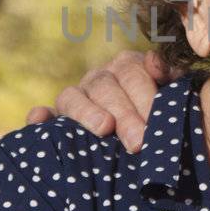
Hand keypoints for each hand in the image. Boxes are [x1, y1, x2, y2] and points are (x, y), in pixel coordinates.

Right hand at [25, 50, 177, 151]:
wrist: (144, 148)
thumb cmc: (162, 121)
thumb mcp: (171, 97)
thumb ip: (169, 77)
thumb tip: (155, 62)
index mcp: (127, 68)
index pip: (132, 72)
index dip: (144, 97)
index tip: (155, 122)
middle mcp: (99, 79)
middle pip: (105, 87)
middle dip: (124, 114)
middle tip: (139, 143)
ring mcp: (75, 98)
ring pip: (72, 96)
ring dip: (87, 113)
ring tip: (104, 129)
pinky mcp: (55, 119)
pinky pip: (43, 115)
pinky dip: (40, 116)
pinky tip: (38, 119)